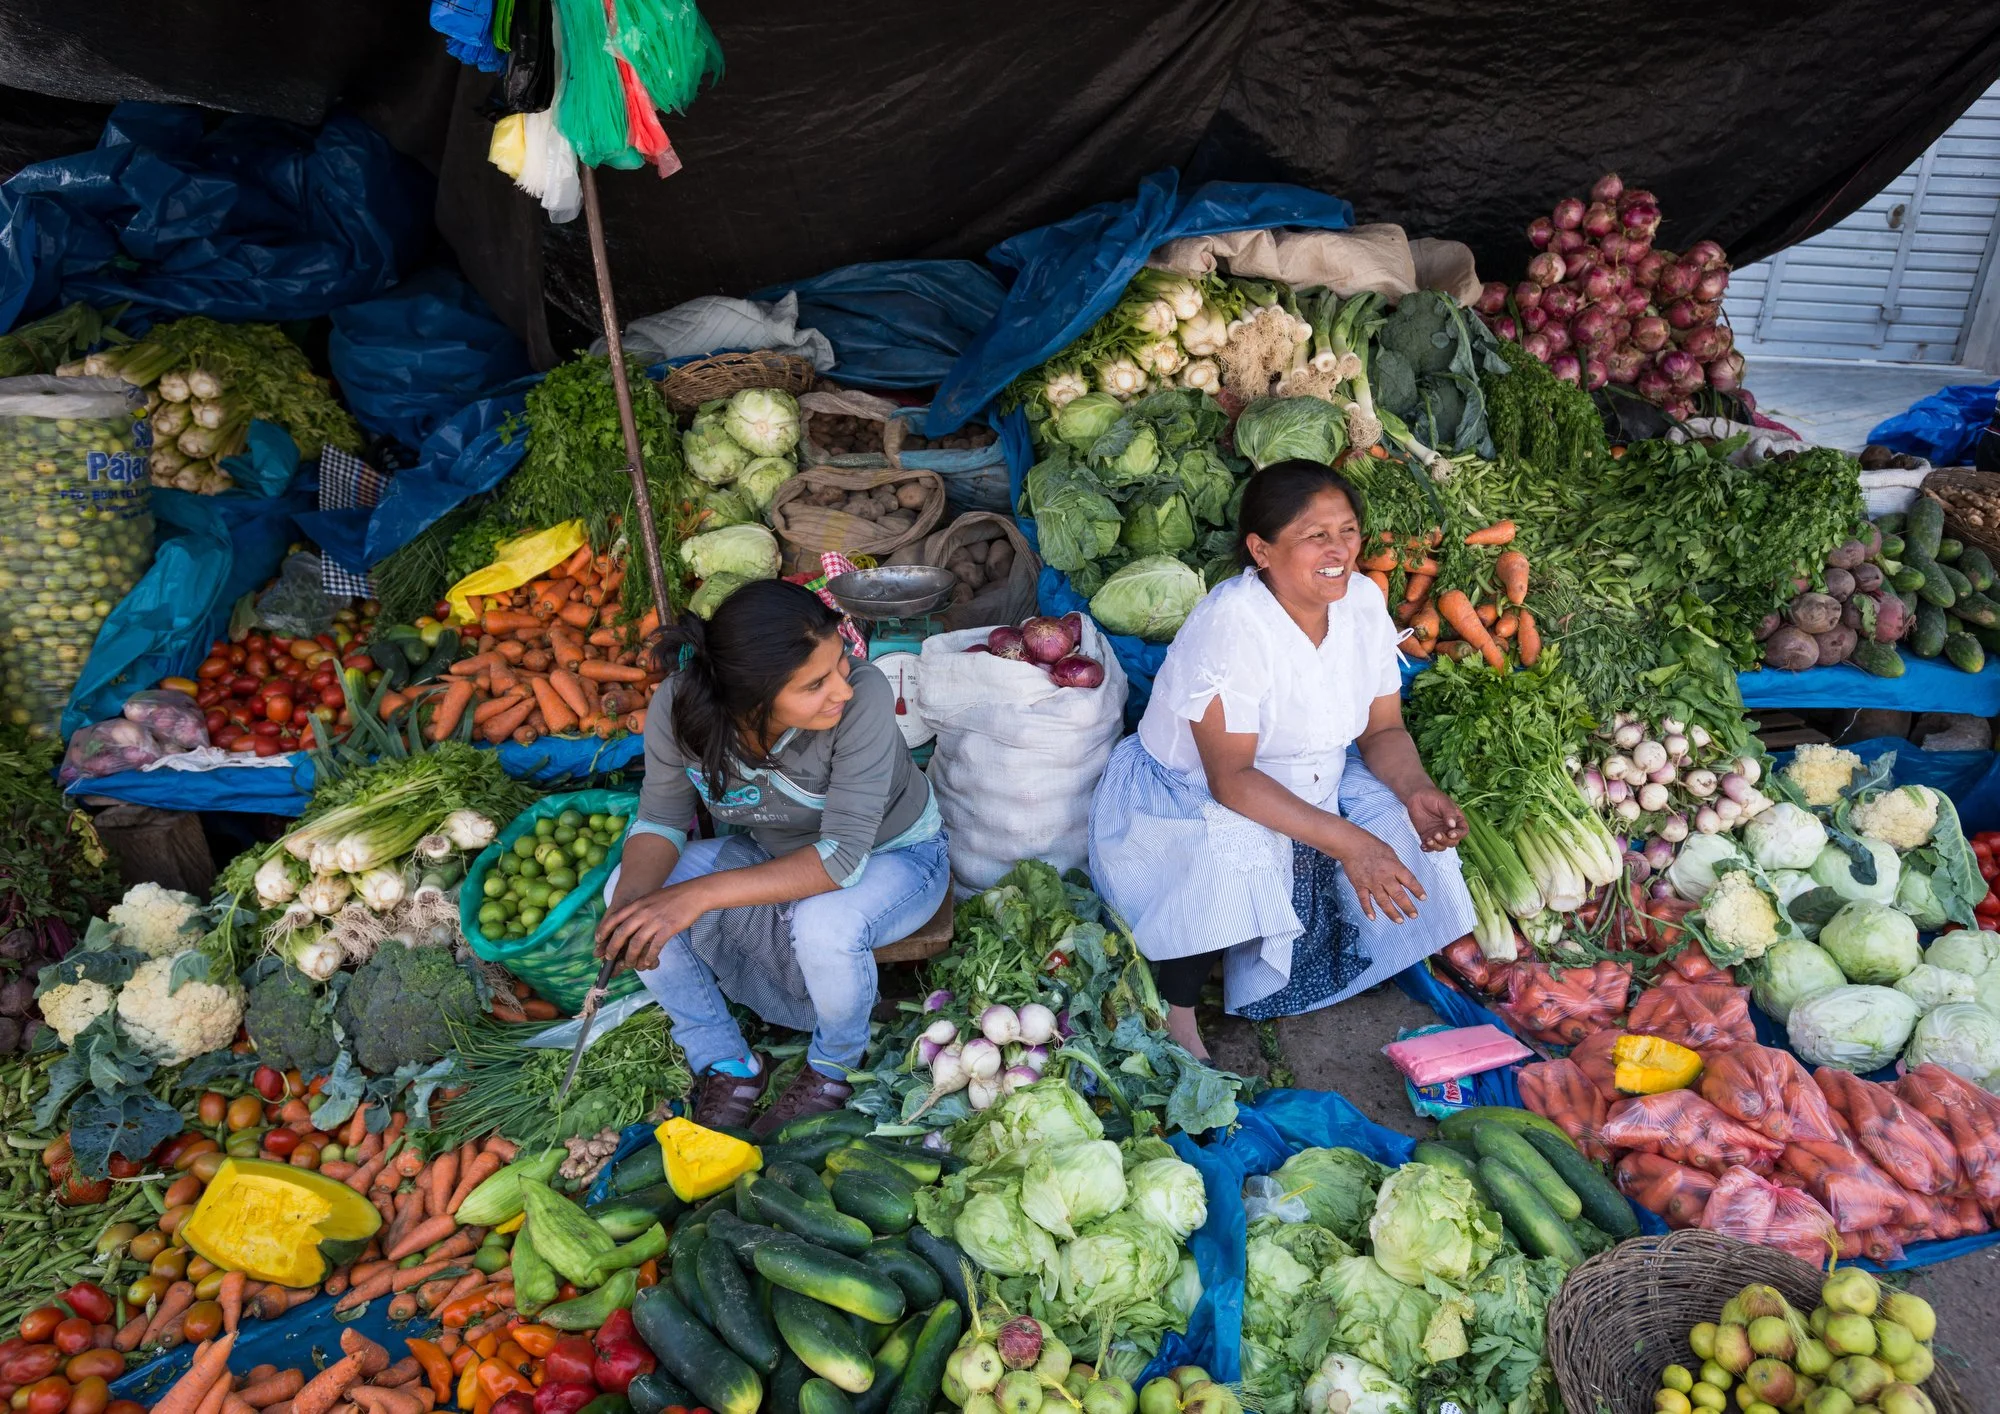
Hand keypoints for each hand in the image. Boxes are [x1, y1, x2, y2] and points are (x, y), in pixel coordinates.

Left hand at [594, 882, 708, 972]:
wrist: (694, 894)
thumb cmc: (673, 897)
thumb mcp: (651, 898)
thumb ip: (639, 909)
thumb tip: (628, 923)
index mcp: (638, 904)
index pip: (614, 918)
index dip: (603, 930)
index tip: (598, 940)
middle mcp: (643, 912)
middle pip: (621, 933)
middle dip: (612, 948)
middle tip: (610, 957)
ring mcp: (655, 920)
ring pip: (636, 943)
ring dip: (631, 957)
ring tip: (630, 964)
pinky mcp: (668, 928)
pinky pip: (654, 947)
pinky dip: (649, 957)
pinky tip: (648, 962)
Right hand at [1339, 831, 1426, 923]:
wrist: (1352, 845)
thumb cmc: (1372, 846)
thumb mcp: (1390, 853)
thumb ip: (1397, 867)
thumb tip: (1404, 880)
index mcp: (1394, 867)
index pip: (1410, 881)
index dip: (1417, 890)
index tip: (1423, 899)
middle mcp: (1384, 876)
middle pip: (1398, 895)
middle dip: (1408, 907)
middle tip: (1414, 915)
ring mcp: (1371, 882)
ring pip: (1383, 901)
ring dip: (1392, 913)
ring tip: (1400, 920)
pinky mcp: (1359, 885)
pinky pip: (1364, 900)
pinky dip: (1368, 910)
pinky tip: (1373, 918)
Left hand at [1405, 785, 1465, 851]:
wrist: (1417, 796)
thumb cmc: (1433, 796)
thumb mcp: (1443, 802)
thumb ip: (1449, 813)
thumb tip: (1452, 825)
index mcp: (1457, 821)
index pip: (1463, 831)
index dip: (1458, 834)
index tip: (1450, 833)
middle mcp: (1449, 829)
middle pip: (1452, 842)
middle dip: (1445, 841)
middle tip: (1436, 834)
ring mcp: (1438, 834)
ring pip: (1442, 846)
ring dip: (1436, 846)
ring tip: (1428, 840)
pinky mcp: (1427, 836)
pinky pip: (1429, 847)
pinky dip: (1427, 848)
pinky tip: (1423, 845)